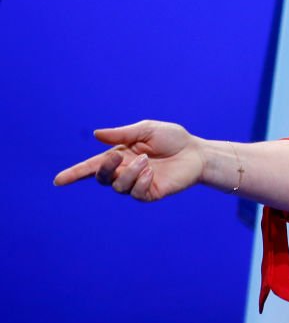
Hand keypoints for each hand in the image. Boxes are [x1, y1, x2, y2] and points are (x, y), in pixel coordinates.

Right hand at [53, 120, 204, 201]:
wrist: (196, 152)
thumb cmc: (173, 139)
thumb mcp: (147, 129)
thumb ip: (122, 133)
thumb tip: (97, 135)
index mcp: (120, 155)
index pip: (93, 166)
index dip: (74, 173)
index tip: (58, 180)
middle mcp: (125, 171)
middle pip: (101, 178)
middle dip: (104, 169)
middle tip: (118, 156)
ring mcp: (137, 183)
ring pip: (118, 186)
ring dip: (129, 173)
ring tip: (147, 161)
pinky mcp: (150, 193)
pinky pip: (136, 193)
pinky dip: (140, 181)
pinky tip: (151, 173)